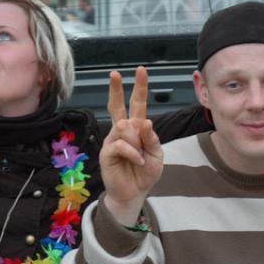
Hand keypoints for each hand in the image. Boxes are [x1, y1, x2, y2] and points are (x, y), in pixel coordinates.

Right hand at [100, 67, 163, 223]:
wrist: (134, 193)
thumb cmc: (145, 172)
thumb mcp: (157, 154)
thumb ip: (152, 138)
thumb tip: (144, 122)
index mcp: (136, 128)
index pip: (137, 104)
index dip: (139, 87)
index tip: (140, 70)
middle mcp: (122, 131)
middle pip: (117, 105)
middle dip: (116, 89)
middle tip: (115, 74)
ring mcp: (112, 140)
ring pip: (124, 126)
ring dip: (137, 141)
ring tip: (139, 156)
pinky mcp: (106, 152)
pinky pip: (121, 144)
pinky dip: (133, 153)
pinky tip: (137, 161)